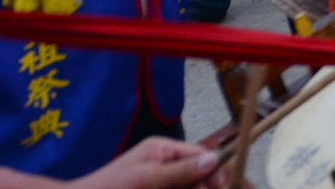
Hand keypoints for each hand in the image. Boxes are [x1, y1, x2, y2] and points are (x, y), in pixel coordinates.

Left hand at [76, 137, 224, 188]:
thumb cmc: (110, 187)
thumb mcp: (147, 178)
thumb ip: (180, 170)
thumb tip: (214, 159)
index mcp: (162, 149)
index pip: (198, 154)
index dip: (214, 169)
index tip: (225, 185)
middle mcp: (163, 163)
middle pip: (196, 172)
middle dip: (206, 185)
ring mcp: (158, 180)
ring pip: (186, 185)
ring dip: (197, 188)